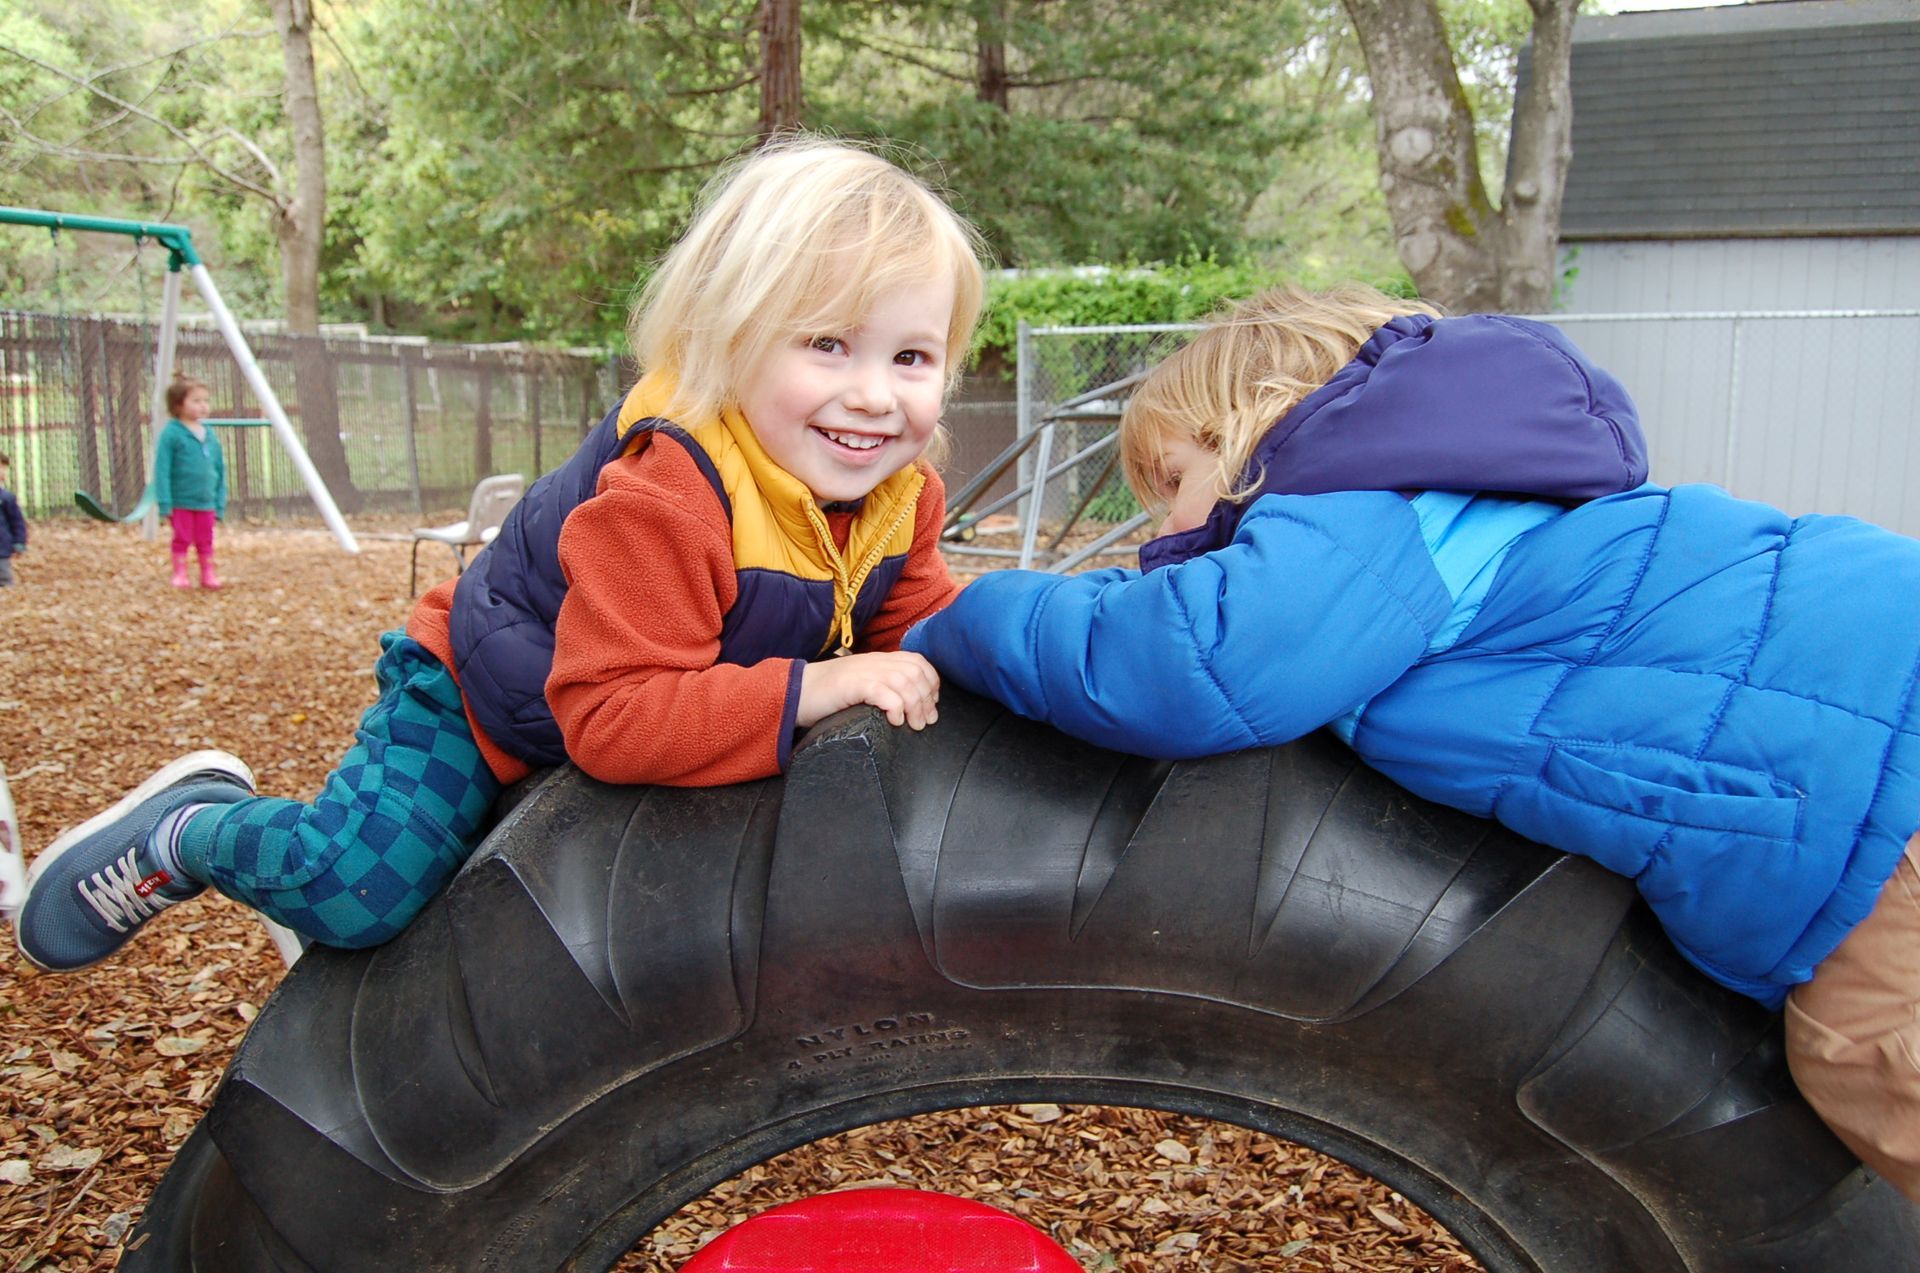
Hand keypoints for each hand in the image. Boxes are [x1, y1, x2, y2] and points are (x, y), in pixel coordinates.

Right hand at [797, 651, 940, 730]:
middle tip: (926, 721)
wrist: (796, 692)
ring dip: (915, 706)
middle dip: (927, 698)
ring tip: (914, 725)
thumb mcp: (861, 684)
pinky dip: (895, 707)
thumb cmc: (828, 695)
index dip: (931, 682)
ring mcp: (863, 672)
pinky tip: (895, 721)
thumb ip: (882, 686)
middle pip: (915, 672)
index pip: (917, 662)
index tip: (932, 704)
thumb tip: (909, 705)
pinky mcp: (852, 685)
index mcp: (879, 660)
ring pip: (904, 682)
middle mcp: (874, 662)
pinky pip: (884, 693)